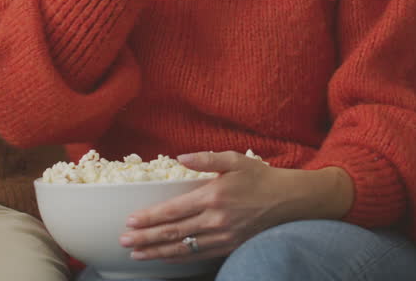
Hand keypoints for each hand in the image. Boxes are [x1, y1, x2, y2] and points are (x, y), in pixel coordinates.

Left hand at [118, 151, 348, 262]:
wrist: (291, 201)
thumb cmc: (261, 178)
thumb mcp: (234, 160)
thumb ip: (205, 158)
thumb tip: (179, 157)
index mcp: (213, 196)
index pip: (173, 211)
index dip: (149, 218)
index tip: (131, 222)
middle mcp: (215, 220)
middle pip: (173, 233)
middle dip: (146, 238)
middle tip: (125, 241)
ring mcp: (222, 237)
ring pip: (183, 249)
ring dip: (157, 252)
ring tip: (137, 254)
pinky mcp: (229, 246)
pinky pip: (198, 255)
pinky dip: (178, 258)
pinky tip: (164, 258)